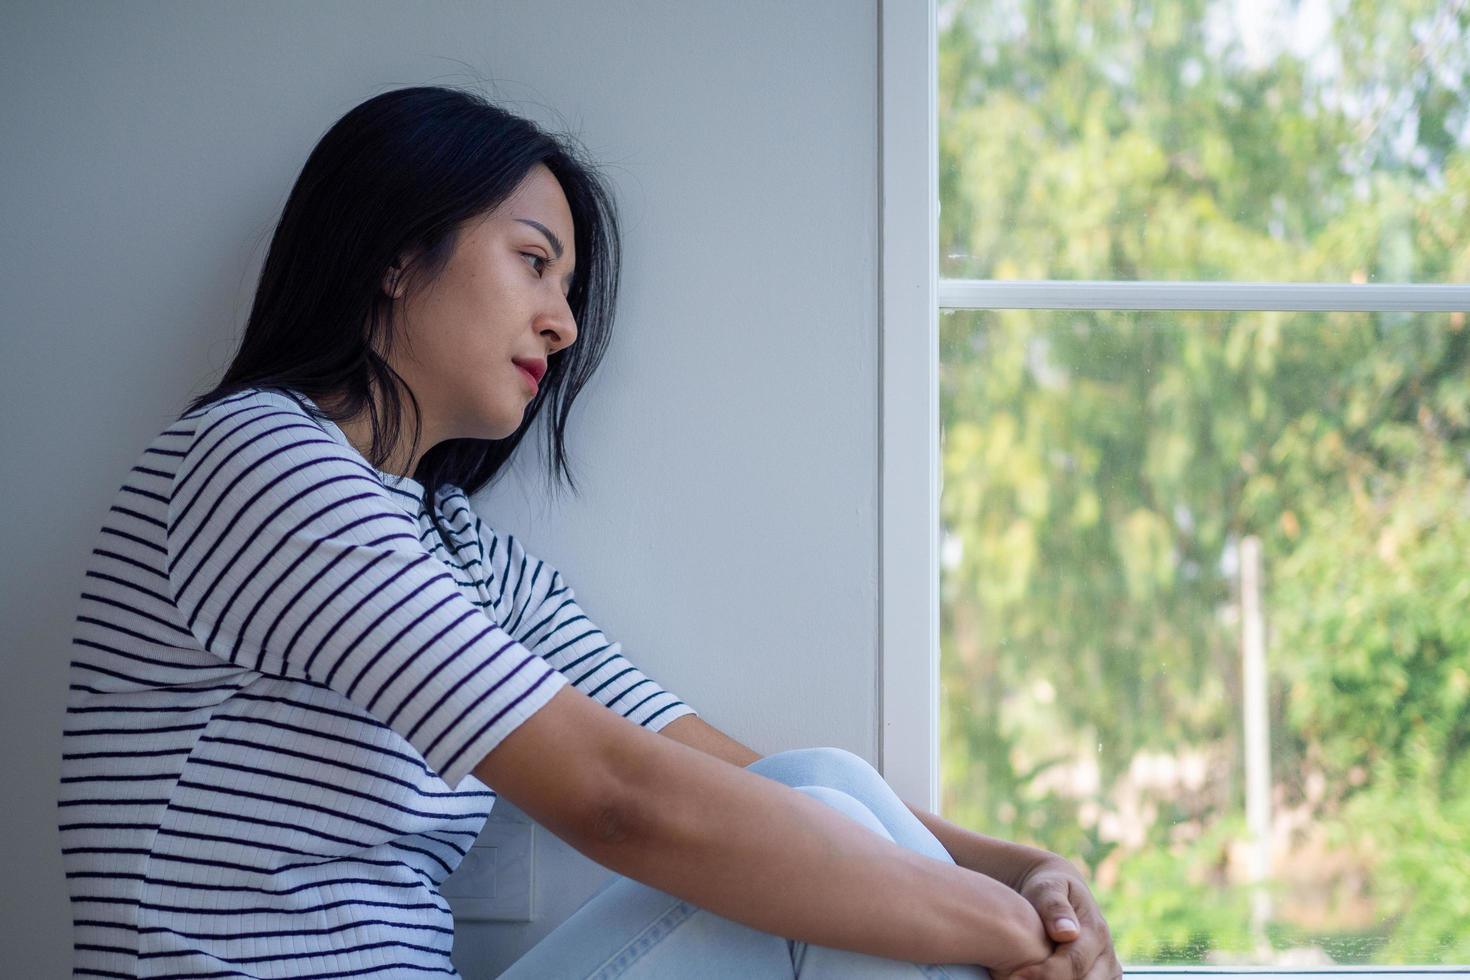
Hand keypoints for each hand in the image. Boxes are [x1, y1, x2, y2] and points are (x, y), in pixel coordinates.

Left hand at [1005, 860, 1121, 979]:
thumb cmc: (1049, 889)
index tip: (1018, 975)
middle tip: (1018, 979)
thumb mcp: (1049, 888)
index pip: (1075, 963)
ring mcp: (1106, 969)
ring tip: (1026, 979)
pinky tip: (1039, 979)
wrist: (1060, 890)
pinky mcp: (1101, 978)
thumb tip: (1067, 932)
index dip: (1046, 973)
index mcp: (1096, 931)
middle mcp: (1106, 954)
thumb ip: (1055, 907)